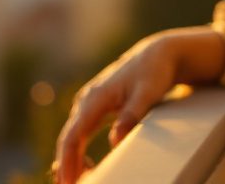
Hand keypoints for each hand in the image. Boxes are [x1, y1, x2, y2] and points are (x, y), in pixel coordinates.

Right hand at [52, 28, 224, 183]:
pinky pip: (82, 134)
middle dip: (66, 165)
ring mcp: (90, 104)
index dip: (68, 161)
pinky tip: (88, 167)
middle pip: (69, 139)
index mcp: (95, 98)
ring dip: (72, 160)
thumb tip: (115, 141)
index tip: (69, 182)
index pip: (73, 135)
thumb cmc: (154, 71)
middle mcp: (87, 101)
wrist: (158, 54)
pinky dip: (80, 152)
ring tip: (77, 182)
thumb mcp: (148, 92)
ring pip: (73, 137)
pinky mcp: (97, 109)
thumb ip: (132, 115)